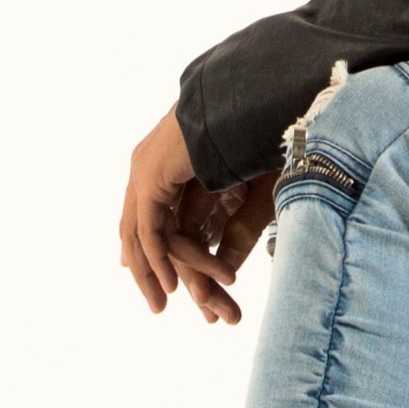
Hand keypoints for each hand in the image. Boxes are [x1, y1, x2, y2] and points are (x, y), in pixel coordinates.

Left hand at [120, 106, 271, 324]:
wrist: (259, 102)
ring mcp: (148, 170)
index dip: (156, 252)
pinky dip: (160, 260)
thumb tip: (228, 266)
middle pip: (144, 229)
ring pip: (145, 235)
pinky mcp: (152, 177)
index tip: (166, 284)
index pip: (154, 216)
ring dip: (161, 273)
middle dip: (154, 271)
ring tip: (172, 305)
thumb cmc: (264, 139)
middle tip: (158, 306)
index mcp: (171, 160)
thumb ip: (233, 229)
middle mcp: (153, 165)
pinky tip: (171, 287)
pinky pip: (151, 229)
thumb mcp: (248, 196)